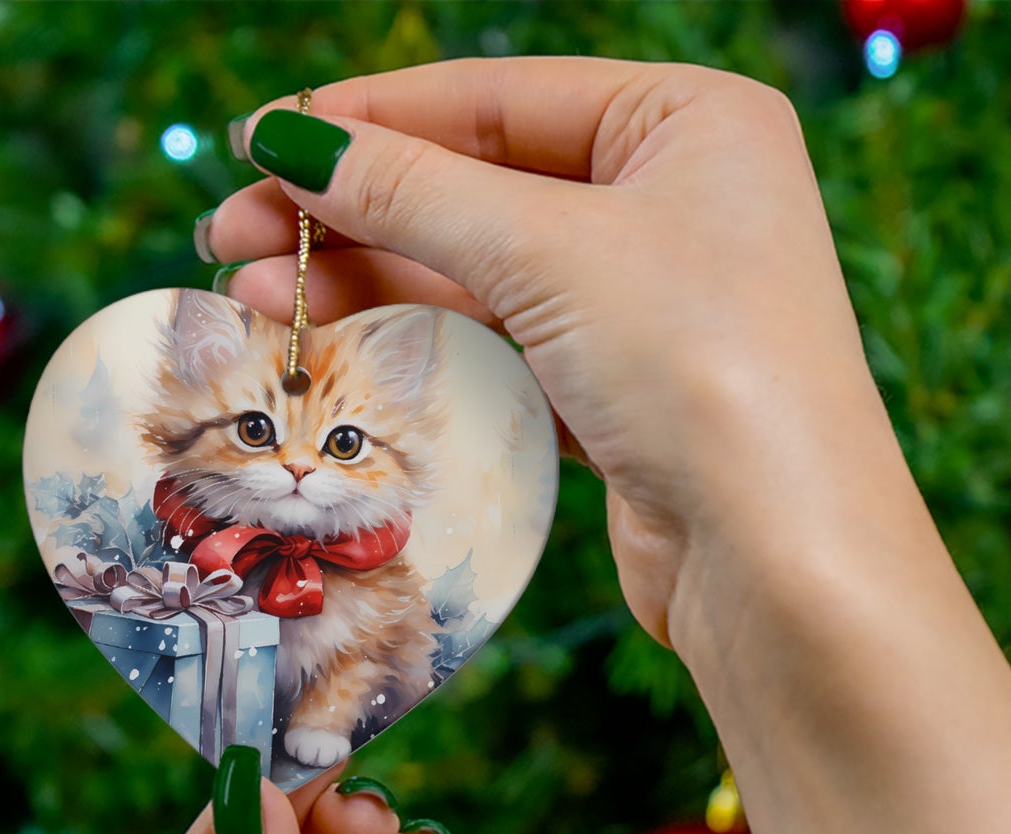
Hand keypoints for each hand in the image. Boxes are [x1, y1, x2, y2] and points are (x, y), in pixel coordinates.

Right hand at [204, 56, 890, 651]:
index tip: (259, 140)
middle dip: (352, 211)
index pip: (498, 99)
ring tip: (257, 299)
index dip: (370, 118)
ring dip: (371, 280)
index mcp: (690, 122)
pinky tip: (342, 342)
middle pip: (479, 185)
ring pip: (483, 270)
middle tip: (232, 236)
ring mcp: (650, 301)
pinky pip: (504, 342)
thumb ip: (414, 190)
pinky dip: (425, 340)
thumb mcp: (549, 250)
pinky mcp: (623, 390)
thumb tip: (292, 140)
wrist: (778, 557)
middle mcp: (676, 201)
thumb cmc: (700, 368)